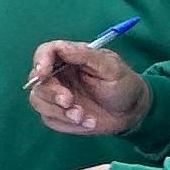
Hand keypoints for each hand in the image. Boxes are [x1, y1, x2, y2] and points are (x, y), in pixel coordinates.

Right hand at [27, 38, 150, 135]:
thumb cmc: (124, 85)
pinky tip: (87, 122)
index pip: (45, 52)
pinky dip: (66, 123)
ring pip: (38, 100)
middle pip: (37, 80)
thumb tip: (60, 47)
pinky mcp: (57, 114)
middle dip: (51, 93)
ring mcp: (56, 95)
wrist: (131, 113)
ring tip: (84, 117)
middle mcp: (59, 75)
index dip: (40, 61)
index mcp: (70, 58)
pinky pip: (49, 118)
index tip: (43, 73)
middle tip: (69, 102)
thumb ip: (86, 56)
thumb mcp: (111, 67)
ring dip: (59, 111)